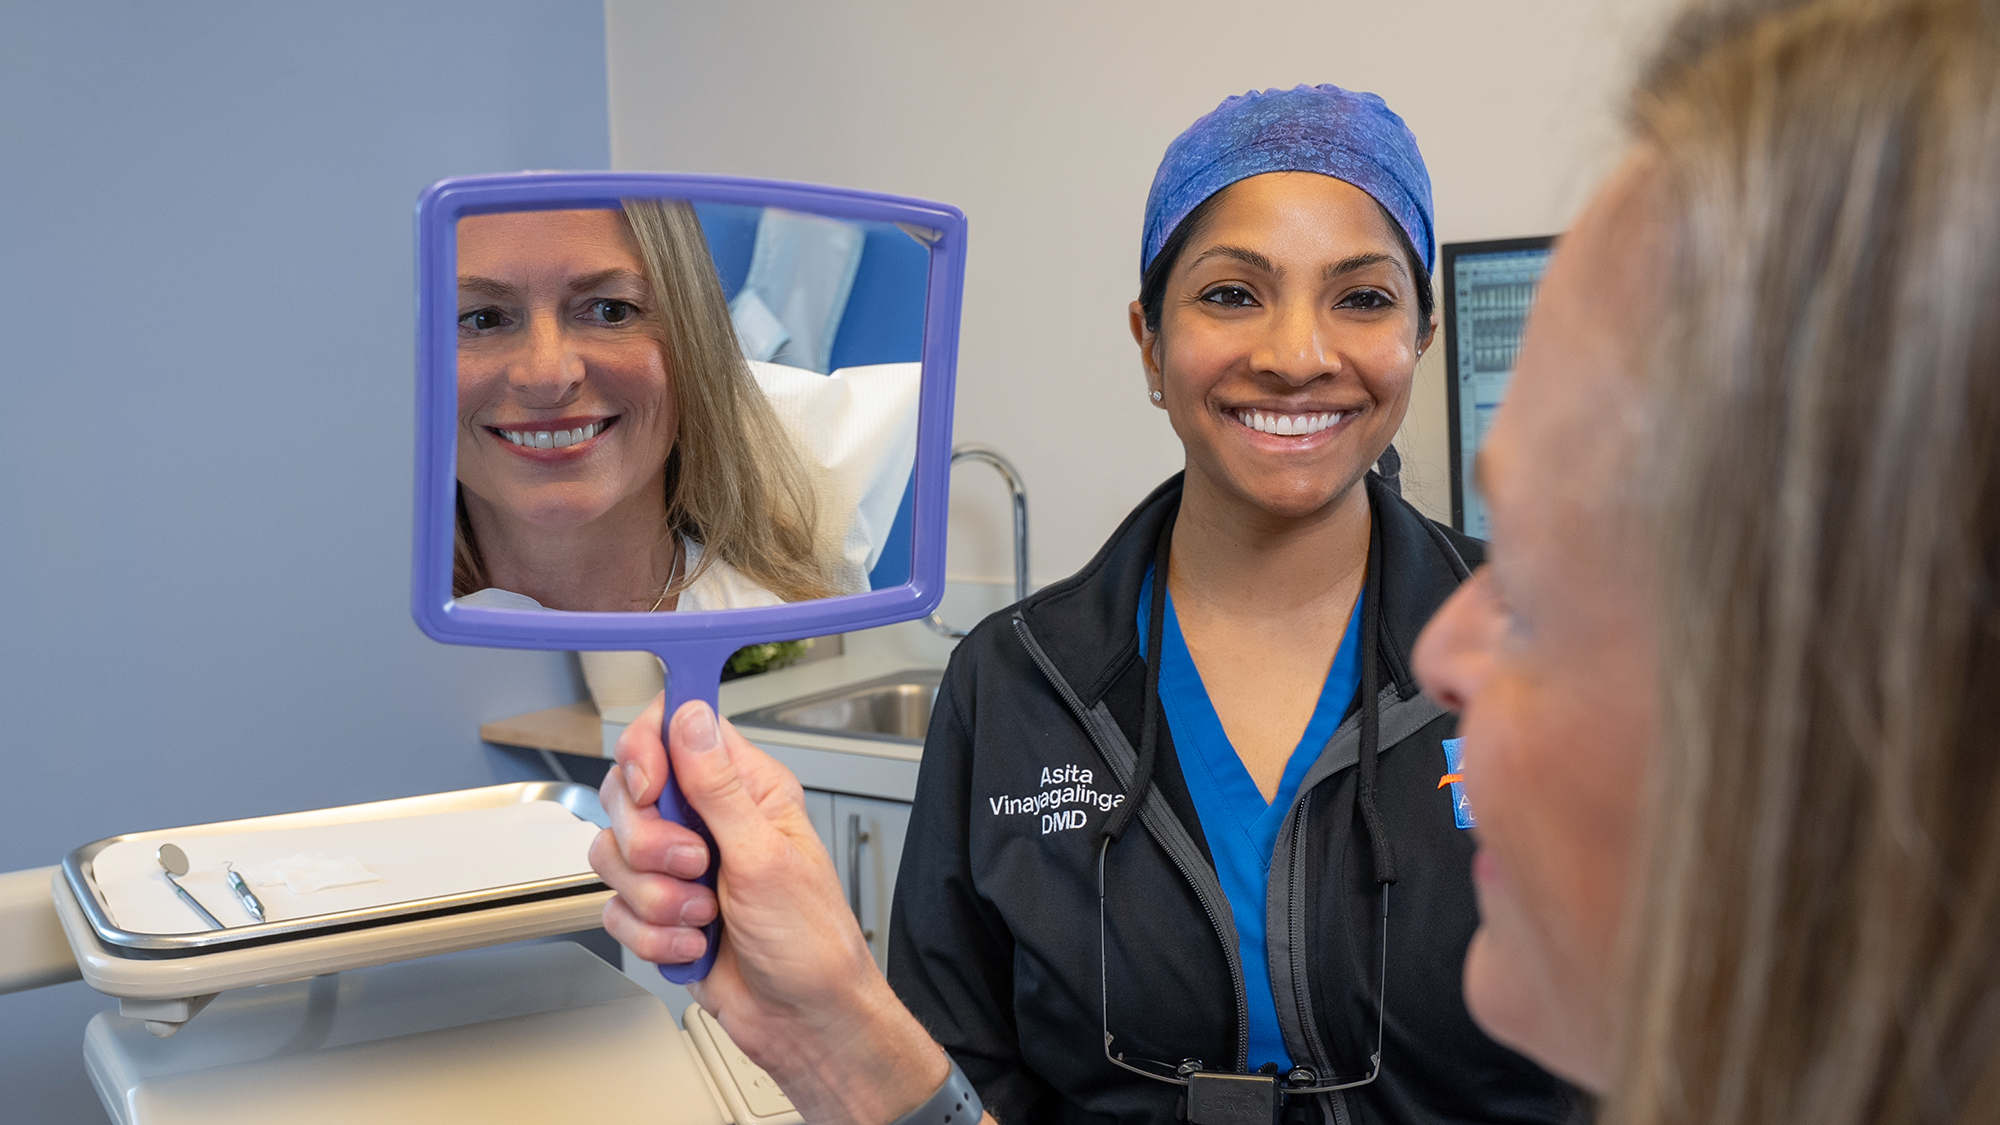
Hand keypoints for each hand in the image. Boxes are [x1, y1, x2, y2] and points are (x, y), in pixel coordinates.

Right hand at [592, 695, 967, 1124]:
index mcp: (747, 789)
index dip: (648, 749)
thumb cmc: (811, 942)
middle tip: (696, 867)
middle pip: (630, 795)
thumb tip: (690, 718)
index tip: (650, 786)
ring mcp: (682, 867)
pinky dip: (653, 935)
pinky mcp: (661, 910)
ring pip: (616, 855)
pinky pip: (617, 908)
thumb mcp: (765, 856)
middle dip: (651, 843)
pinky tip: (695, 943)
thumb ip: (718, 786)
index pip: (677, 729)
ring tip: (705, 915)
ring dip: (657, 898)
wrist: (803, 1020)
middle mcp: (711, 820)